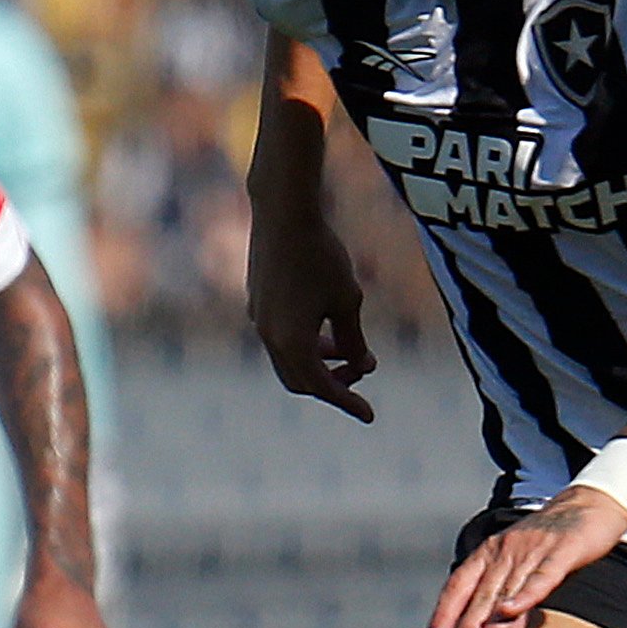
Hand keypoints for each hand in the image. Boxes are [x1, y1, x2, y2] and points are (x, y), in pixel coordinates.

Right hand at [246, 217, 376, 423]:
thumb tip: (363, 366)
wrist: (282, 212)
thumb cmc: (321, 255)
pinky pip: (280, 337)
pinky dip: (303, 343)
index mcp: (292, 342)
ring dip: (318, 361)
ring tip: (346, 346)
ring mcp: (259, 320)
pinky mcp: (257, 302)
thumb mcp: (347, 300)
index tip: (369, 415)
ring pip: (288, 359)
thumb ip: (353, 339)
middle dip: (332, 383)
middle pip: (300, 381)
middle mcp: (269, 337)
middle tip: (361, 370)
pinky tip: (322, 322)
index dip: (348, 402)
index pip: (322, 387)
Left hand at [423, 487, 626, 627]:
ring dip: (492, 624)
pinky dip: (526, 595)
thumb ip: (505, 602)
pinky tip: (511, 611)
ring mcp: (533, 550)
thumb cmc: (549, 545)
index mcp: (489, 553)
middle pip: (481, 596)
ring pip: (508, 592)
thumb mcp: (521, 568)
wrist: (590, 506)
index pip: (458, 586)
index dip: (444, 615)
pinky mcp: (562, 551)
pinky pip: (542, 577)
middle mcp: (505, 551)